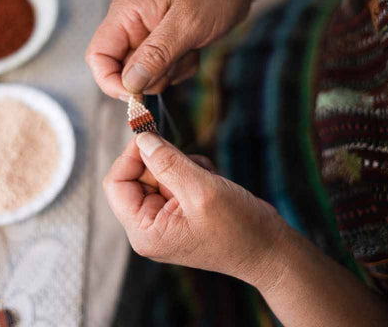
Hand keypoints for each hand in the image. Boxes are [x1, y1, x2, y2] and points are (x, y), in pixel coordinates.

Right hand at [86, 0, 253, 99]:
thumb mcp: (186, 24)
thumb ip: (156, 55)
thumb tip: (129, 84)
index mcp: (126, 13)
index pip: (98, 56)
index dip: (111, 82)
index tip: (138, 96)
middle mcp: (131, 25)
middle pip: (124, 71)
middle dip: (153, 76)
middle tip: (178, 57)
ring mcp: (148, 35)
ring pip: (147, 75)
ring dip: (171, 72)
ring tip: (190, 47)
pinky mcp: (165, 43)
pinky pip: (165, 71)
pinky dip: (181, 67)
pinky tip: (195, 48)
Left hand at [103, 132, 286, 281]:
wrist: (271, 251)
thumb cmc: (239, 229)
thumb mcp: (202, 191)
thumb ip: (168, 162)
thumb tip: (142, 138)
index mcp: (144, 230)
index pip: (116, 183)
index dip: (130, 156)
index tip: (151, 135)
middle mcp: (149, 227)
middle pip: (137, 176)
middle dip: (165, 163)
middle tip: (192, 165)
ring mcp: (166, 219)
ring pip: (160, 173)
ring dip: (185, 167)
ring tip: (209, 181)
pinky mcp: (182, 211)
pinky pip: (177, 178)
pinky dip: (195, 173)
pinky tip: (215, 185)